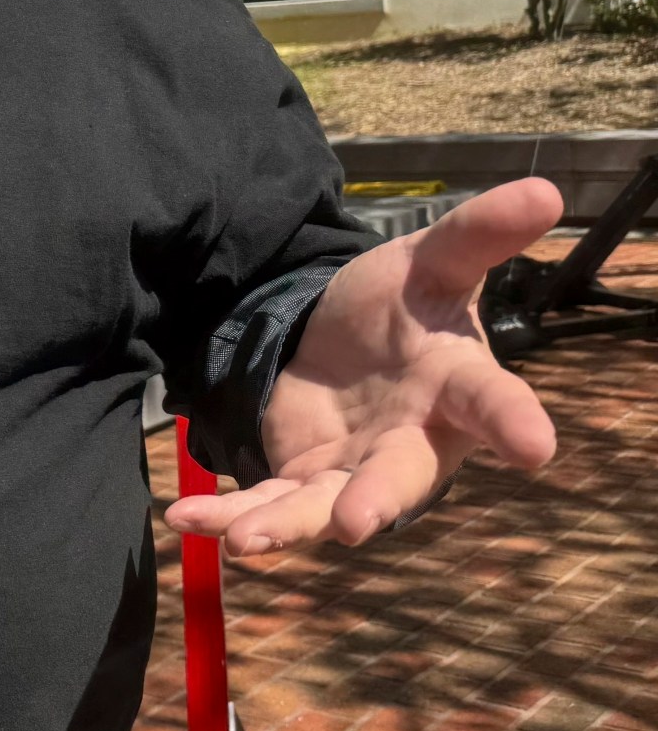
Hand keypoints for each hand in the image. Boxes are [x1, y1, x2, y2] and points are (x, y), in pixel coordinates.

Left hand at [166, 178, 563, 555]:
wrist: (345, 334)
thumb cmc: (406, 306)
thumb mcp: (432, 261)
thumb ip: (477, 234)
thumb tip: (545, 187)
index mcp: (458, 388)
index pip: (492, 403)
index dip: (515, 422)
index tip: (535, 447)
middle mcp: (412, 441)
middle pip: (401, 476)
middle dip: (379, 501)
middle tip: (356, 525)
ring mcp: (355, 468)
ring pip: (324, 505)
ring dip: (287, 525)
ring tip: (248, 543)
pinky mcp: (301, 475)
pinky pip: (266, 503)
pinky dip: (228, 515)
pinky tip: (186, 521)